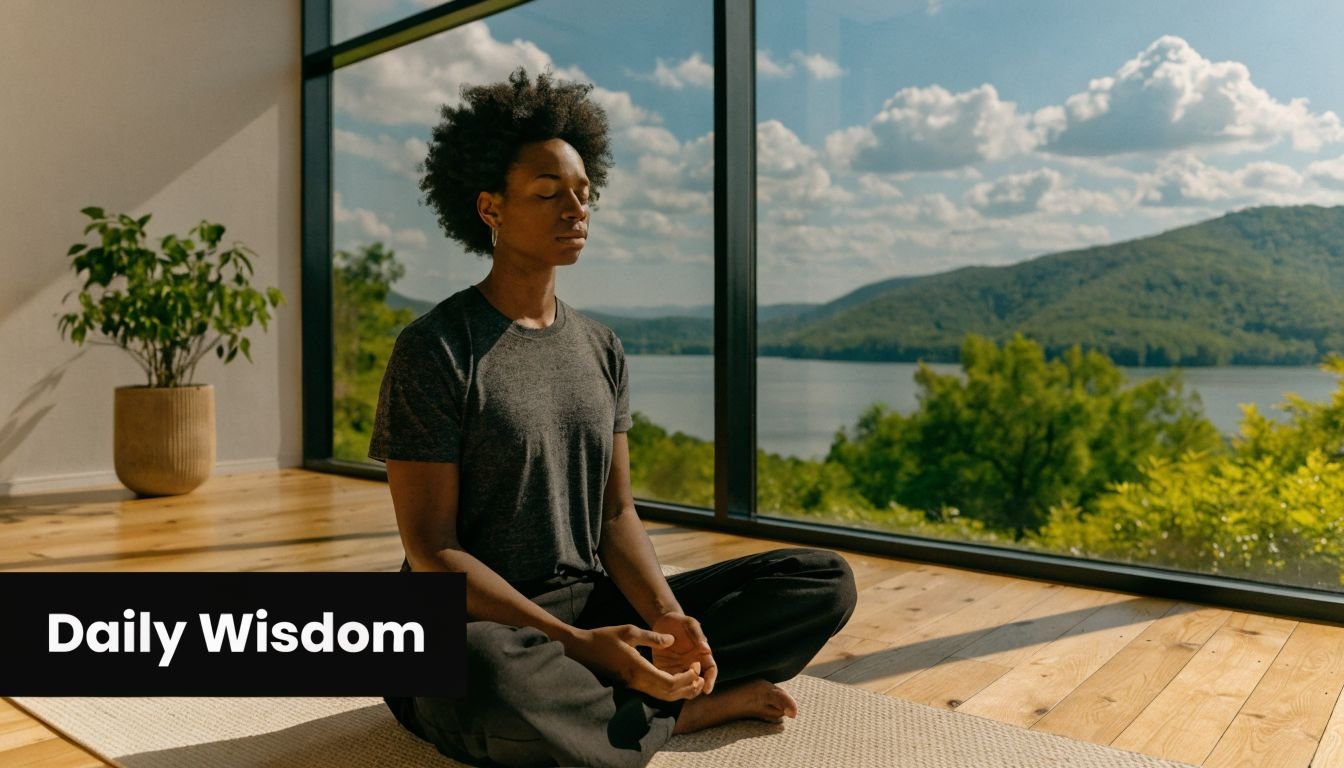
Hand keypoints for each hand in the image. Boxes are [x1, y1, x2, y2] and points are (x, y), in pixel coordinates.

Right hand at [562, 625, 705, 701]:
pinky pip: (654, 692)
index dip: (686, 679)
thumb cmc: (604, 638)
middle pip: (668, 694)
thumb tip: (672, 641)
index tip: (695, 667)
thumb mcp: (629, 631)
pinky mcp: (630, 685)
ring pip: (662, 696)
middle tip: (701, 677)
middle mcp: (637, 681)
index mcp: (638, 668)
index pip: (668, 682)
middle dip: (688, 688)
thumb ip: (652, 637)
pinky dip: (670, 690)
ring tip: (694, 681)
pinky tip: (677, 680)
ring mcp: (633, 686)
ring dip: (680, 692)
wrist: (581, 650)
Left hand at [650, 612, 717, 694]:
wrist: (663, 621)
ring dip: (681, 689)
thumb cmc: (681, 622)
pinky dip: (666, 684)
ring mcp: (678, 667)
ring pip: (682, 684)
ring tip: (677, 689)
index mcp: (702, 655)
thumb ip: (698, 635)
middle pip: (697, 682)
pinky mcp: (664, 668)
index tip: (707, 688)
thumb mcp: (690, 624)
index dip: (710, 680)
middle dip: (696, 689)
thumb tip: (705, 648)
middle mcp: (691, 664)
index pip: (710, 671)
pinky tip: (663, 684)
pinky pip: (666, 679)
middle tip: (691, 691)